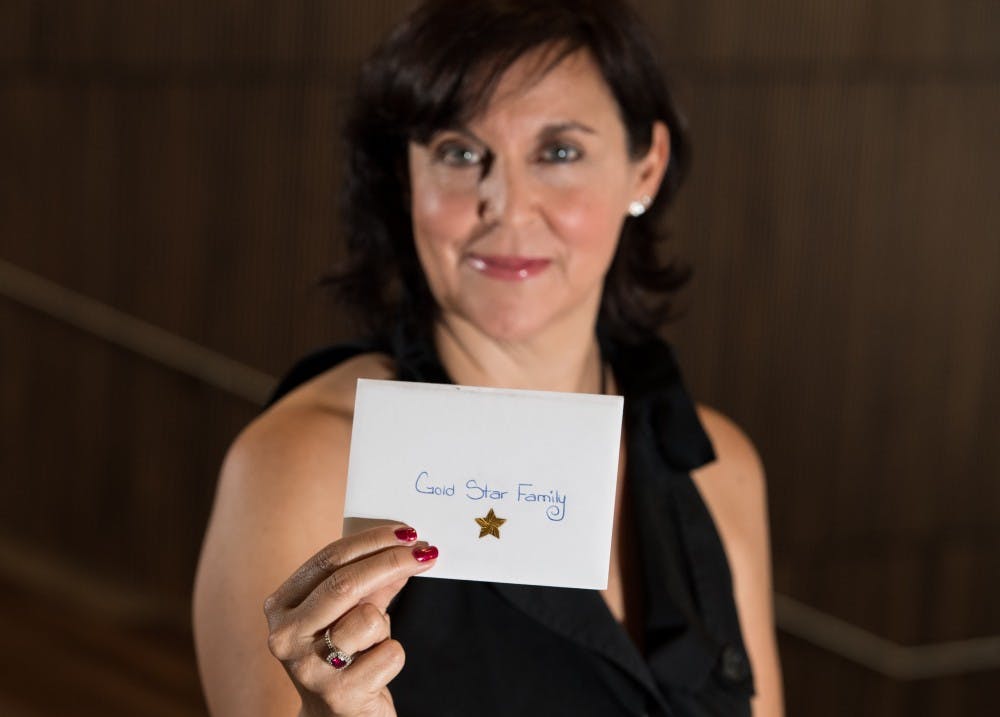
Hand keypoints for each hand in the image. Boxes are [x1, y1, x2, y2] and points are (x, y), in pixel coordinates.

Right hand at [263, 524, 438, 716]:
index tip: (407, 532)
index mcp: (282, 606)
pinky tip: (375, 671)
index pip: (329, 559)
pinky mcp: (338, 695)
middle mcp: (284, 636)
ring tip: (372, 644)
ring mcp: (307, 668)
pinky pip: (388, 654)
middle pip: (345, 583)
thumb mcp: (353, 612)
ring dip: (385, 626)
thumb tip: (408, 545)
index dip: (372, 541)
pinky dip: (392, 656)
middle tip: (426, 552)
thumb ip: (374, 581)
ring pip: (369, 618)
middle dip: (392, 561)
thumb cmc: (346, 657)